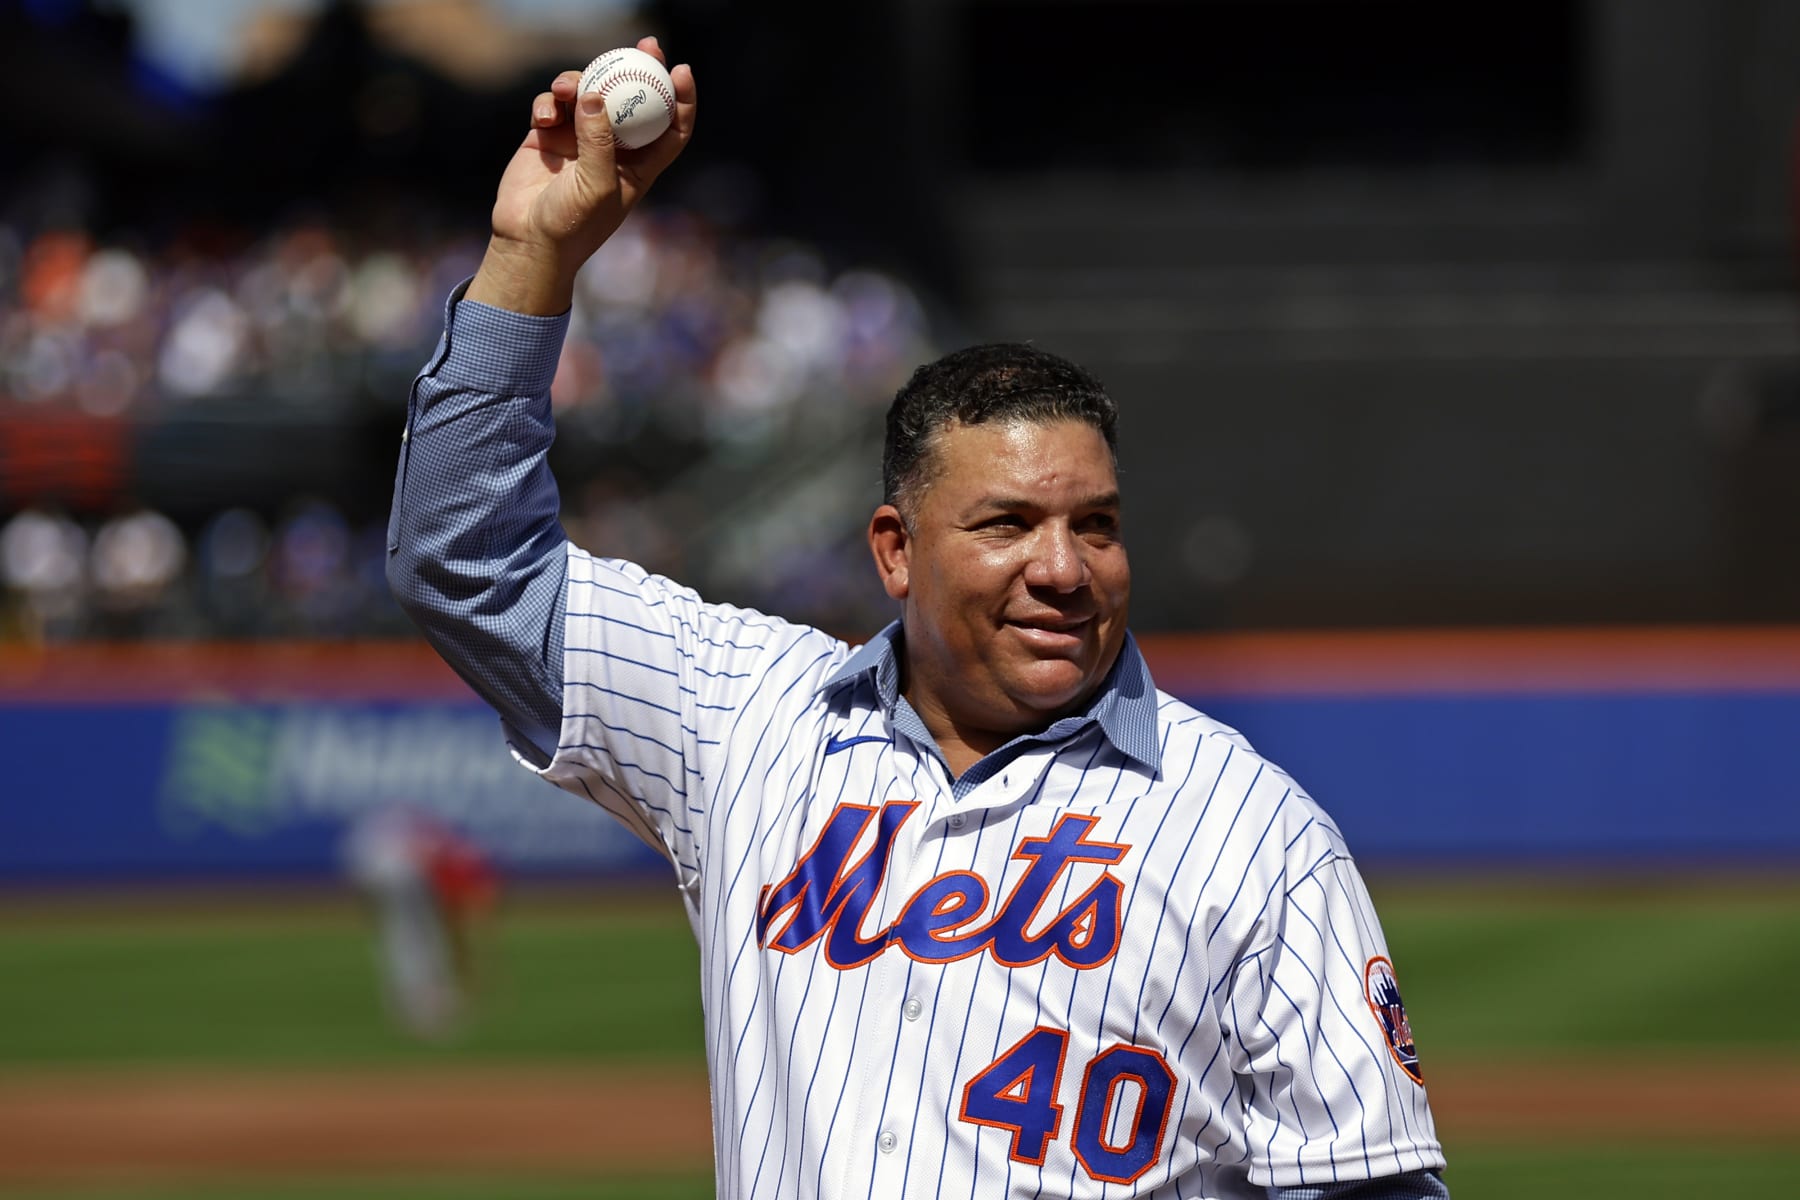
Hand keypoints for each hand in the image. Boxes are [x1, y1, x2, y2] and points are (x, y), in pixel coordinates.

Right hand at [466, 37, 696, 313]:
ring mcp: (578, 139)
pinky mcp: (546, 136)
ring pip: (588, 94)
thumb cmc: (572, 225)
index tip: (680, 70)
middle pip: (632, 100)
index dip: (681, 98)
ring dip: (580, 83)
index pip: (671, 127)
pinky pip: (552, 104)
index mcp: (638, 166)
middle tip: (644, 45)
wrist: (527, 241)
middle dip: (638, 70)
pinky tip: (544, 117)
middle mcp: (611, 149)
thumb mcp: (597, 185)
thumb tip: (596, 93)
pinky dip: (549, 102)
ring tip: (567, 89)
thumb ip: (600, 140)